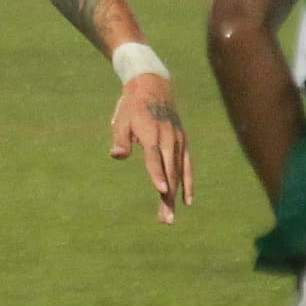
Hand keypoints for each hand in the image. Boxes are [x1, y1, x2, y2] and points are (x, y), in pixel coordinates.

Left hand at [109, 75, 191, 224]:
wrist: (153, 86)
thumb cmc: (132, 106)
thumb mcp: (121, 119)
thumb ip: (120, 139)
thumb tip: (116, 155)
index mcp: (151, 133)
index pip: (155, 158)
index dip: (158, 174)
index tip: (162, 191)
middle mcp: (168, 138)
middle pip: (169, 171)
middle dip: (168, 197)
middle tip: (165, 220)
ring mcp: (178, 141)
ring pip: (178, 172)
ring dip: (175, 195)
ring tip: (169, 217)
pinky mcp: (183, 142)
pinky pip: (187, 166)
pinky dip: (188, 183)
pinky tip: (186, 200)